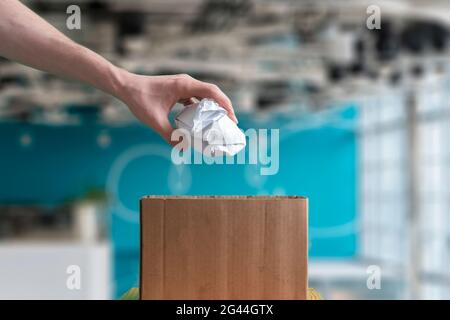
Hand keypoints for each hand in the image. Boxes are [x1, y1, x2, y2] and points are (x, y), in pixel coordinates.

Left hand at [116, 72, 236, 142]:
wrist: (126, 86)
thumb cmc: (139, 99)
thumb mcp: (154, 120)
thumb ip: (169, 135)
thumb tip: (183, 149)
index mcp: (184, 85)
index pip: (212, 92)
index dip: (225, 104)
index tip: (232, 118)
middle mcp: (186, 82)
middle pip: (212, 93)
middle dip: (223, 107)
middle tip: (231, 123)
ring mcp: (182, 85)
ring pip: (204, 94)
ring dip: (213, 107)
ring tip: (219, 122)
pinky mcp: (177, 89)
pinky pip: (195, 97)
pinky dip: (201, 107)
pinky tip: (201, 119)